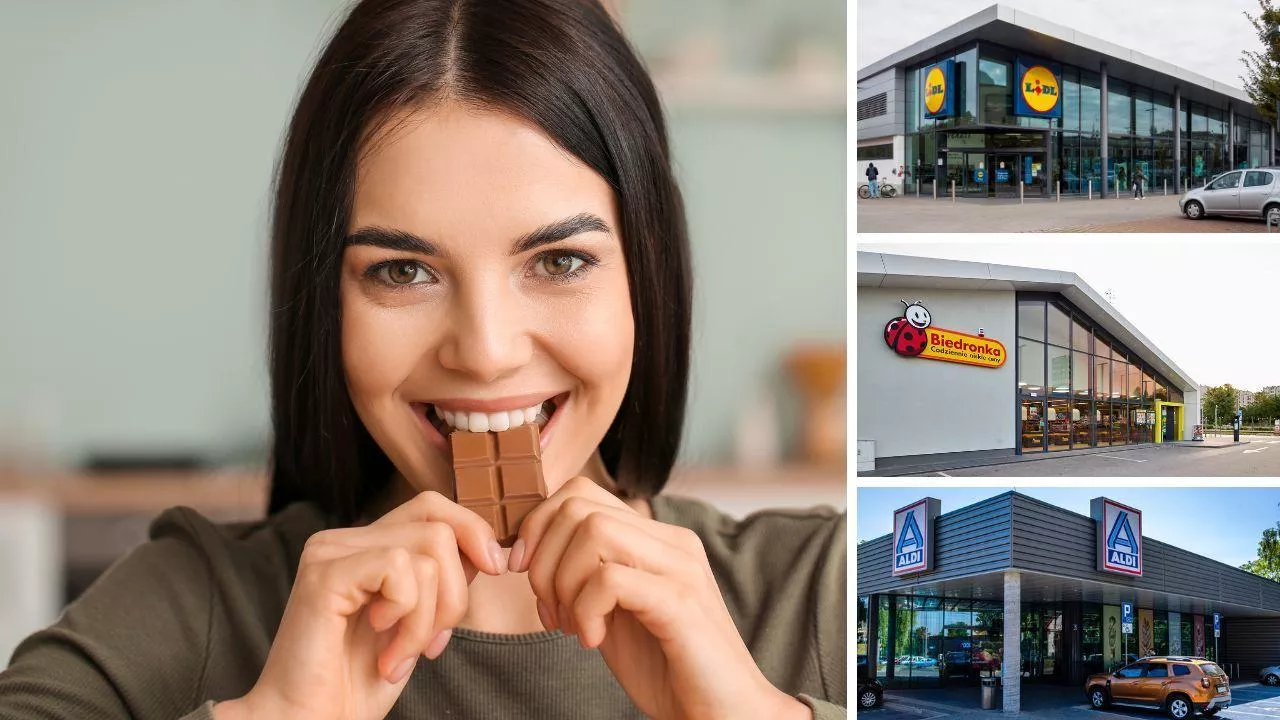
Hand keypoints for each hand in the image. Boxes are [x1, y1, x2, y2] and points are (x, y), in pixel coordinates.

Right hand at [232, 491, 505, 719]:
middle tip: (433, 644)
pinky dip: (408, 618)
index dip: (474, 531)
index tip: (495, 570)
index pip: (433, 506)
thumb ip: (442, 579)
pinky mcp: (324, 575)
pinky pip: (399, 569)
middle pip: (438, 527)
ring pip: (427, 552)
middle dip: (456, 592)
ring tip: (400, 658)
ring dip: (429, 619)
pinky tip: (384, 654)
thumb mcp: (418, 621)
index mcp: (363, 546)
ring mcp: (329, 553)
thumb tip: (487, 546)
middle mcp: (342, 540)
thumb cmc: (359, 682)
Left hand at [511, 477, 806, 719]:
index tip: (528, 576)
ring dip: (563, 583)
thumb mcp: (613, 611)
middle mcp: (672, 541)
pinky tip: (593, 640)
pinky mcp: (681, 601)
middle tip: (550, 610)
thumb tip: (527, 551)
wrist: (722, 714)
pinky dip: (585, 610)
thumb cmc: (667, 668)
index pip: (579, 492)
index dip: (538, 528)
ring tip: (572, 626)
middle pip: (578, 505)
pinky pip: (609, 578)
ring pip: (592, 530)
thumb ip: (585, 575)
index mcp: (656, 538)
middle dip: (543, 558)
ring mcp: (680, 567)